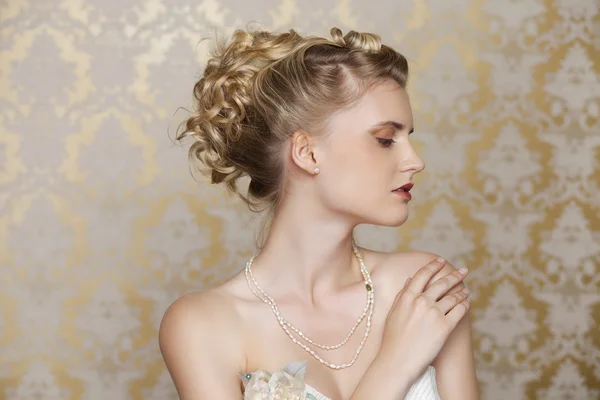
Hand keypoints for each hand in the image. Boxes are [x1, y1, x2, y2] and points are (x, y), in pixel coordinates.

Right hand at [379, 257, 469, 381]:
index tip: (441, 261)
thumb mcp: (393, 313)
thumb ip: (402, 295)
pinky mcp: (445, 326)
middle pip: (442, 283)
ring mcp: (434, 313)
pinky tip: (467, 303)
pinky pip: (460, 310)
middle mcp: (422, 301)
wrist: (397, 361)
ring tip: (466, 290)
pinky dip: (465, 304)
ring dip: (462, 291)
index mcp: (407, 297)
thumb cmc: (392, 339)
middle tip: (463, 270)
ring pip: (453, 296)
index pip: (422, 274)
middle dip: (454, 275)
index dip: (433, 266)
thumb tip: (409, 280)